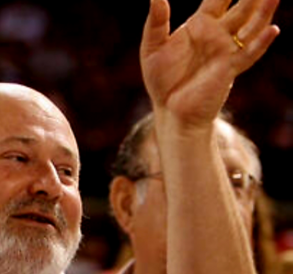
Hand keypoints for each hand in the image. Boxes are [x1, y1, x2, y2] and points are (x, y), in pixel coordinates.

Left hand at [141, 0, 279, 127]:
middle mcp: (218, 34)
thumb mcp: (152, 48)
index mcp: (200, 24)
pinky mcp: (229, 69)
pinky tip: (272, 30)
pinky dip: (262, 42)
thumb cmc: (162, 81)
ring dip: (264, 10)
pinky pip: (249, 54)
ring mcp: (226, 51)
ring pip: (252, 26)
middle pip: (242, 7)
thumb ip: (156, 22)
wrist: (170, 112)